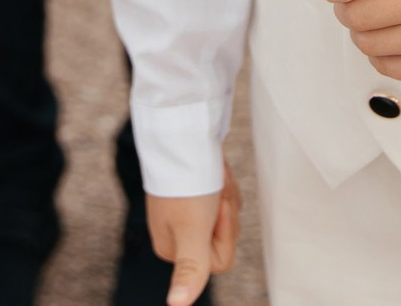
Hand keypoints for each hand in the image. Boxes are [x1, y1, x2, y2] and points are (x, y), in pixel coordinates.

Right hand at [147, 166, 240, 305]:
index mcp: (173, 249)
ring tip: (213, 177)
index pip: (220, 261)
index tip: (212, 208)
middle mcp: (178, 232)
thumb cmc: (187, 181)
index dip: (224, 234)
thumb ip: (190, 270)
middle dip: (226, 211)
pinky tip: (215, 169)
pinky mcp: (197, 189)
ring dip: (226, 192)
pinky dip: (224, 181)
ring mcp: (188, 209)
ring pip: (227, 214)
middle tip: (214, 190)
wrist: (183, 130)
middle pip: (225, 237)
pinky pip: (224, 194)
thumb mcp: (192, 230)